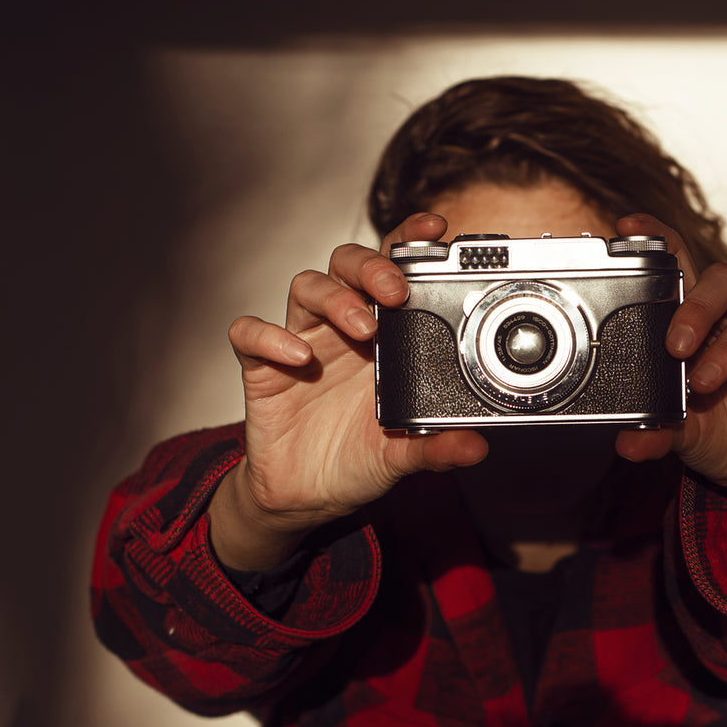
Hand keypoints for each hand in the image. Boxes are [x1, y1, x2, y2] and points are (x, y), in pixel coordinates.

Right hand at [210, 213, 487, 569]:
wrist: (307, 496)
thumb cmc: (356, 459)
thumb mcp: (401, 455)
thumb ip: (435, 447)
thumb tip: (476, 448)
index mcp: (382, 336)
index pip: (394, 270)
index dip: (409, 241)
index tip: (435, 230)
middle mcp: (341, 328)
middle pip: (347, 264)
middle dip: (371, 267)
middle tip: (395, 291)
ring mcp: (300, 341)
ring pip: (306, 286)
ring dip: (333, 298)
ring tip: (360, 326)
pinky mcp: (261, 366)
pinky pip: (250, 333)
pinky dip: (268, 336)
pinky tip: (295, 357)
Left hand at [613, 214, 726, 568]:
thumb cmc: (714, 428)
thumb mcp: (677, 432)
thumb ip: (653, 430)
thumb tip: (626, 444)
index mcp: (693, 325)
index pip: (678, 270)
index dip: (658, 242)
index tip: (627, 228)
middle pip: (721, 284)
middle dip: (696, 308)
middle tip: (674, 347)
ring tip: (703, 383)